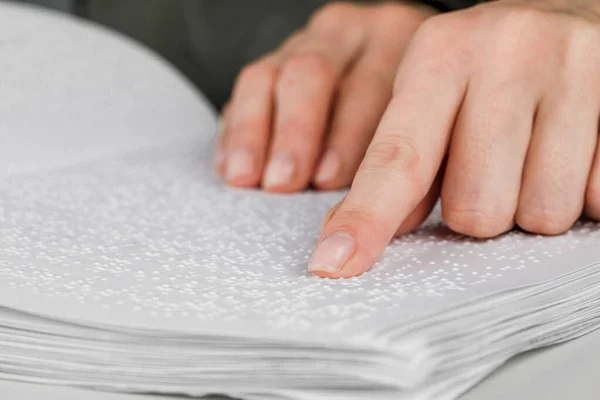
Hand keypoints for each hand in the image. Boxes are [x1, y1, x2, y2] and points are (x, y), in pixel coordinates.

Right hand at [215, 2, 435, 191]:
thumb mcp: (429, 125)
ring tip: (247, 177)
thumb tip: (389, 216)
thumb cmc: (419, 110)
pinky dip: (236, 129)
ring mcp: (310, 41)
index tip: (330, 185)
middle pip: (313, 74)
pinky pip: (247, 86)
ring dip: (255, 132)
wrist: (393, 61)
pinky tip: (230, 166)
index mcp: (402, 42)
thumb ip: (408, 163)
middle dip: (296, 132)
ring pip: (272, 76)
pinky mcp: (277, 58)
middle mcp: (353, 33)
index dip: (348, 140)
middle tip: (285, 181)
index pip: (372, 88)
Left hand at [310, 0, 599, 276]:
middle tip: (487, 167)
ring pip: (538, 214)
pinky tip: (568, 152)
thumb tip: (356, 232)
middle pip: (475, 208)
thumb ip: (399, 164)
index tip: (335, 262)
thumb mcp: (431, 95)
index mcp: (443, 52)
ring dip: (527, 204)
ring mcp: (577, 73)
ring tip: (529, 155)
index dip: (367, 219)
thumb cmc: (490, 69)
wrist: (571, 19)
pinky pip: (594, 200)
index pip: (399, 157)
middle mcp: (509, 53)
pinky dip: (577, 195)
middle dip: (475, 208)